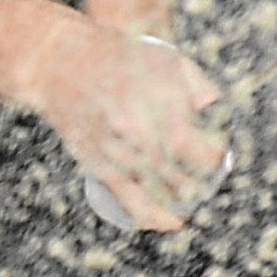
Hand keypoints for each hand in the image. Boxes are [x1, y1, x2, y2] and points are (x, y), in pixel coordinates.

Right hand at [22, 21, 226, 231]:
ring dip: (183, 198)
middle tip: (208, 175)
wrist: (59, 62)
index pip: (201, 153)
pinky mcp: (99, 164)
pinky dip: (154, 216)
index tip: (218, 152)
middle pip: (184, 176)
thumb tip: (214, 111)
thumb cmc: (116, 54)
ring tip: (195, 193)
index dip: (214, 159)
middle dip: (203, 182)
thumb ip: (196, 85)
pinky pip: (130, 199)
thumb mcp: (165, 56)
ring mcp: (119, 151)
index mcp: (162, 105)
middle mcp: (141, 132)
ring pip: (161, 191)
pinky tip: (173, 221)